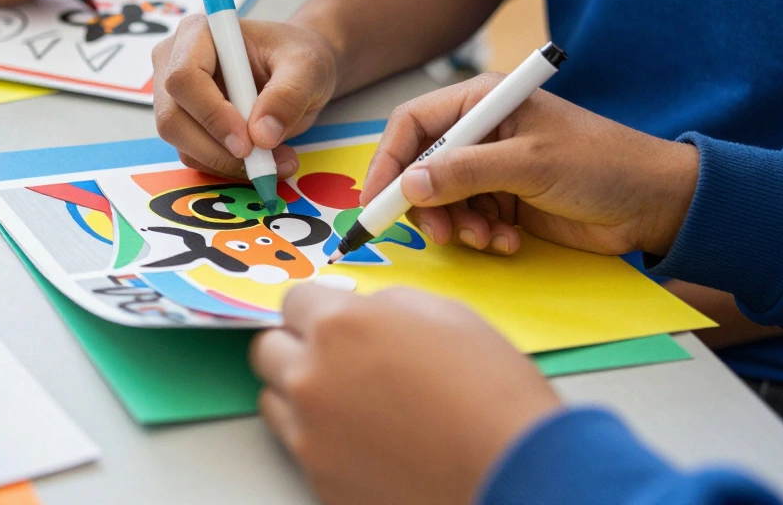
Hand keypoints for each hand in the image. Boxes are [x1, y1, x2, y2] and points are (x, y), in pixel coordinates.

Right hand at [152, 15, 337, 177]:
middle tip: (264, 162)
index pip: (184, 78)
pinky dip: (229, 168)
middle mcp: (174, 63)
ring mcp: (176, 98)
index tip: (248, 142)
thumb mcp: (307, 67)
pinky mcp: (185, 126)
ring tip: (277, 160)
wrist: (297, 71)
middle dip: (218, 149)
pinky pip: (196, 157)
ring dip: (228, 163)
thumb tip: (262, 136)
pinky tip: (264, 161)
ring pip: (183, 145)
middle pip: (173, 118)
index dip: (211, 114)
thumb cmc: (297, 56)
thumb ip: (288, 95)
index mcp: (198, 34)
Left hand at [250, 284, 560, 504]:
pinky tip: (367, 439)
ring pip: (275, 400)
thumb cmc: (491, 391)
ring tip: (351, 401)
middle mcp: (311, 377)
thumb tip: (363, 312)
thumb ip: (385, 306)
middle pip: (268, 349)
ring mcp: (309, 435)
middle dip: (298, 346)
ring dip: (301, 392)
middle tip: (336, 357)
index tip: (332, 319)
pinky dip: (322, 438)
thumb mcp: (444, 314)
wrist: (515, 471)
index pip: (293, 301)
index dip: (319, 309)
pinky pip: (301, 447)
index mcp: (339, 326)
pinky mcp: (318, 480)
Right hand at [361, 74, 699, 255]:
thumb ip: (465, 173)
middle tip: (442, 234)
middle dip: (427, 204)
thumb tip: (409, 186)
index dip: (389, 161)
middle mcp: (481, 133)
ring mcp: (492, 169)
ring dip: (459, 225)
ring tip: (489, 238)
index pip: (412, 125)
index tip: (377, 201)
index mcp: (482, 103)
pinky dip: (481, 235)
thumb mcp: (529, 164)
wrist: (655, 204)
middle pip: (421, 167)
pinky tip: (509, 241)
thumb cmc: (601, 165)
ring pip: (443, 200)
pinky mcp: (505, 201)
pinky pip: (469, 220)